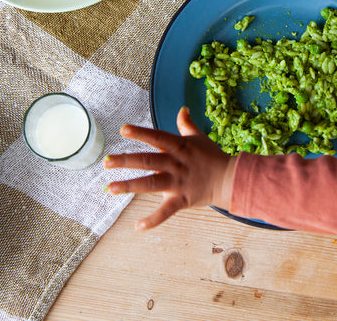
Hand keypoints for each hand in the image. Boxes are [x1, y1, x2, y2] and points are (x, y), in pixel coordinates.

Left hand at [104, 107, 235, 230]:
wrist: (231, 179)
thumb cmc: (212, 157)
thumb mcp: (199, 138)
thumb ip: (187, 125)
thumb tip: (182, 109)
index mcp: (180, 147)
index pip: (157, 137)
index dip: (141, 133)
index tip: (123, 130)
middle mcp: (176, 164)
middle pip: (149, 161)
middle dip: (126, 161)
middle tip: (106, 162)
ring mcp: (178, 183)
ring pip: (151, 184)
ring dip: (130, 186)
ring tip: (110, 188)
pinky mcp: (182, 200)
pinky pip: (166, 212)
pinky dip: (153, 220)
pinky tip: (138, 226)